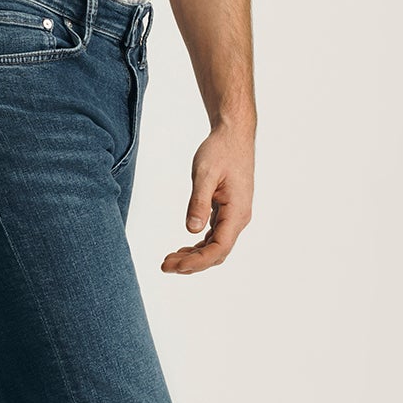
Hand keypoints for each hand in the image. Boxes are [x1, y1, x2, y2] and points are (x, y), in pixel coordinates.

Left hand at [161, 123, 253, 274]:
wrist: (233, 135)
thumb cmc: (221, 151)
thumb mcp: (205, 174)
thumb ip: (199, 202)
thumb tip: (192, 230)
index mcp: (237, 212)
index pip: (219, 248)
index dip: (197, 261)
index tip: (175, 266)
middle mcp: (238, 219)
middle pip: (216, 253)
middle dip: (191, 263)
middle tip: (165, 266)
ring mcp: (234, 216)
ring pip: (215, 247)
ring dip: (193, 257)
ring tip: (169, 261)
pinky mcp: (227, 212)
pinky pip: (214, 237)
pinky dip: (198, 246)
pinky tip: (182, 248)